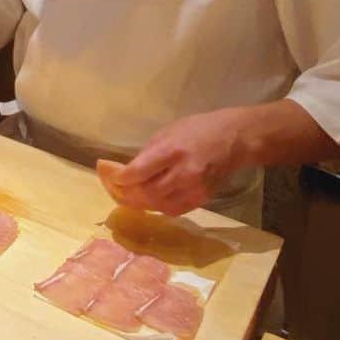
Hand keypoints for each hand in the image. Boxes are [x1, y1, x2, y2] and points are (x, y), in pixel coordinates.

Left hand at [106, 109, 249, 215]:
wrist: (235, 140)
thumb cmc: (198, 129)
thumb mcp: (167, 132)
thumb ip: (148, 154)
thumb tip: (127, 171)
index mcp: (172, 151)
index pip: (137, 173)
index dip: (116, 177)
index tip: (104, 169)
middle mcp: (182, 174)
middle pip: (143, 193)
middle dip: (121, 191)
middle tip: (108, 184)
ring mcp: (193, 191)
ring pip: (155, 205)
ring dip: (134, 201)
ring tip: (121, 192)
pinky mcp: (200, 201)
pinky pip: (170, 210)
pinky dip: (154, 206)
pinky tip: (144, 198)